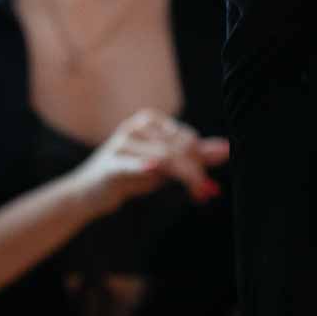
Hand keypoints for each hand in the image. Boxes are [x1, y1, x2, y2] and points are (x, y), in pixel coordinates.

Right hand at [69, 108, 228, 218]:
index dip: (201, 159)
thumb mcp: (163, 163)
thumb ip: (193, 155)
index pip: (185, 137)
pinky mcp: (110, 165)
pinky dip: (142, 166)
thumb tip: (226, 148)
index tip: (209, 183)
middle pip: (177, 147)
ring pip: (163, 157)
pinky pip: (130, 164)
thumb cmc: (130, 175)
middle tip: (207, 192)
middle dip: (196, 171)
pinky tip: (151, 167)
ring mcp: (120, 145)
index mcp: (147, 121)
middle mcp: (133, 128)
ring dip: (185, 177)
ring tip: (199, 194)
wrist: (90, 193)